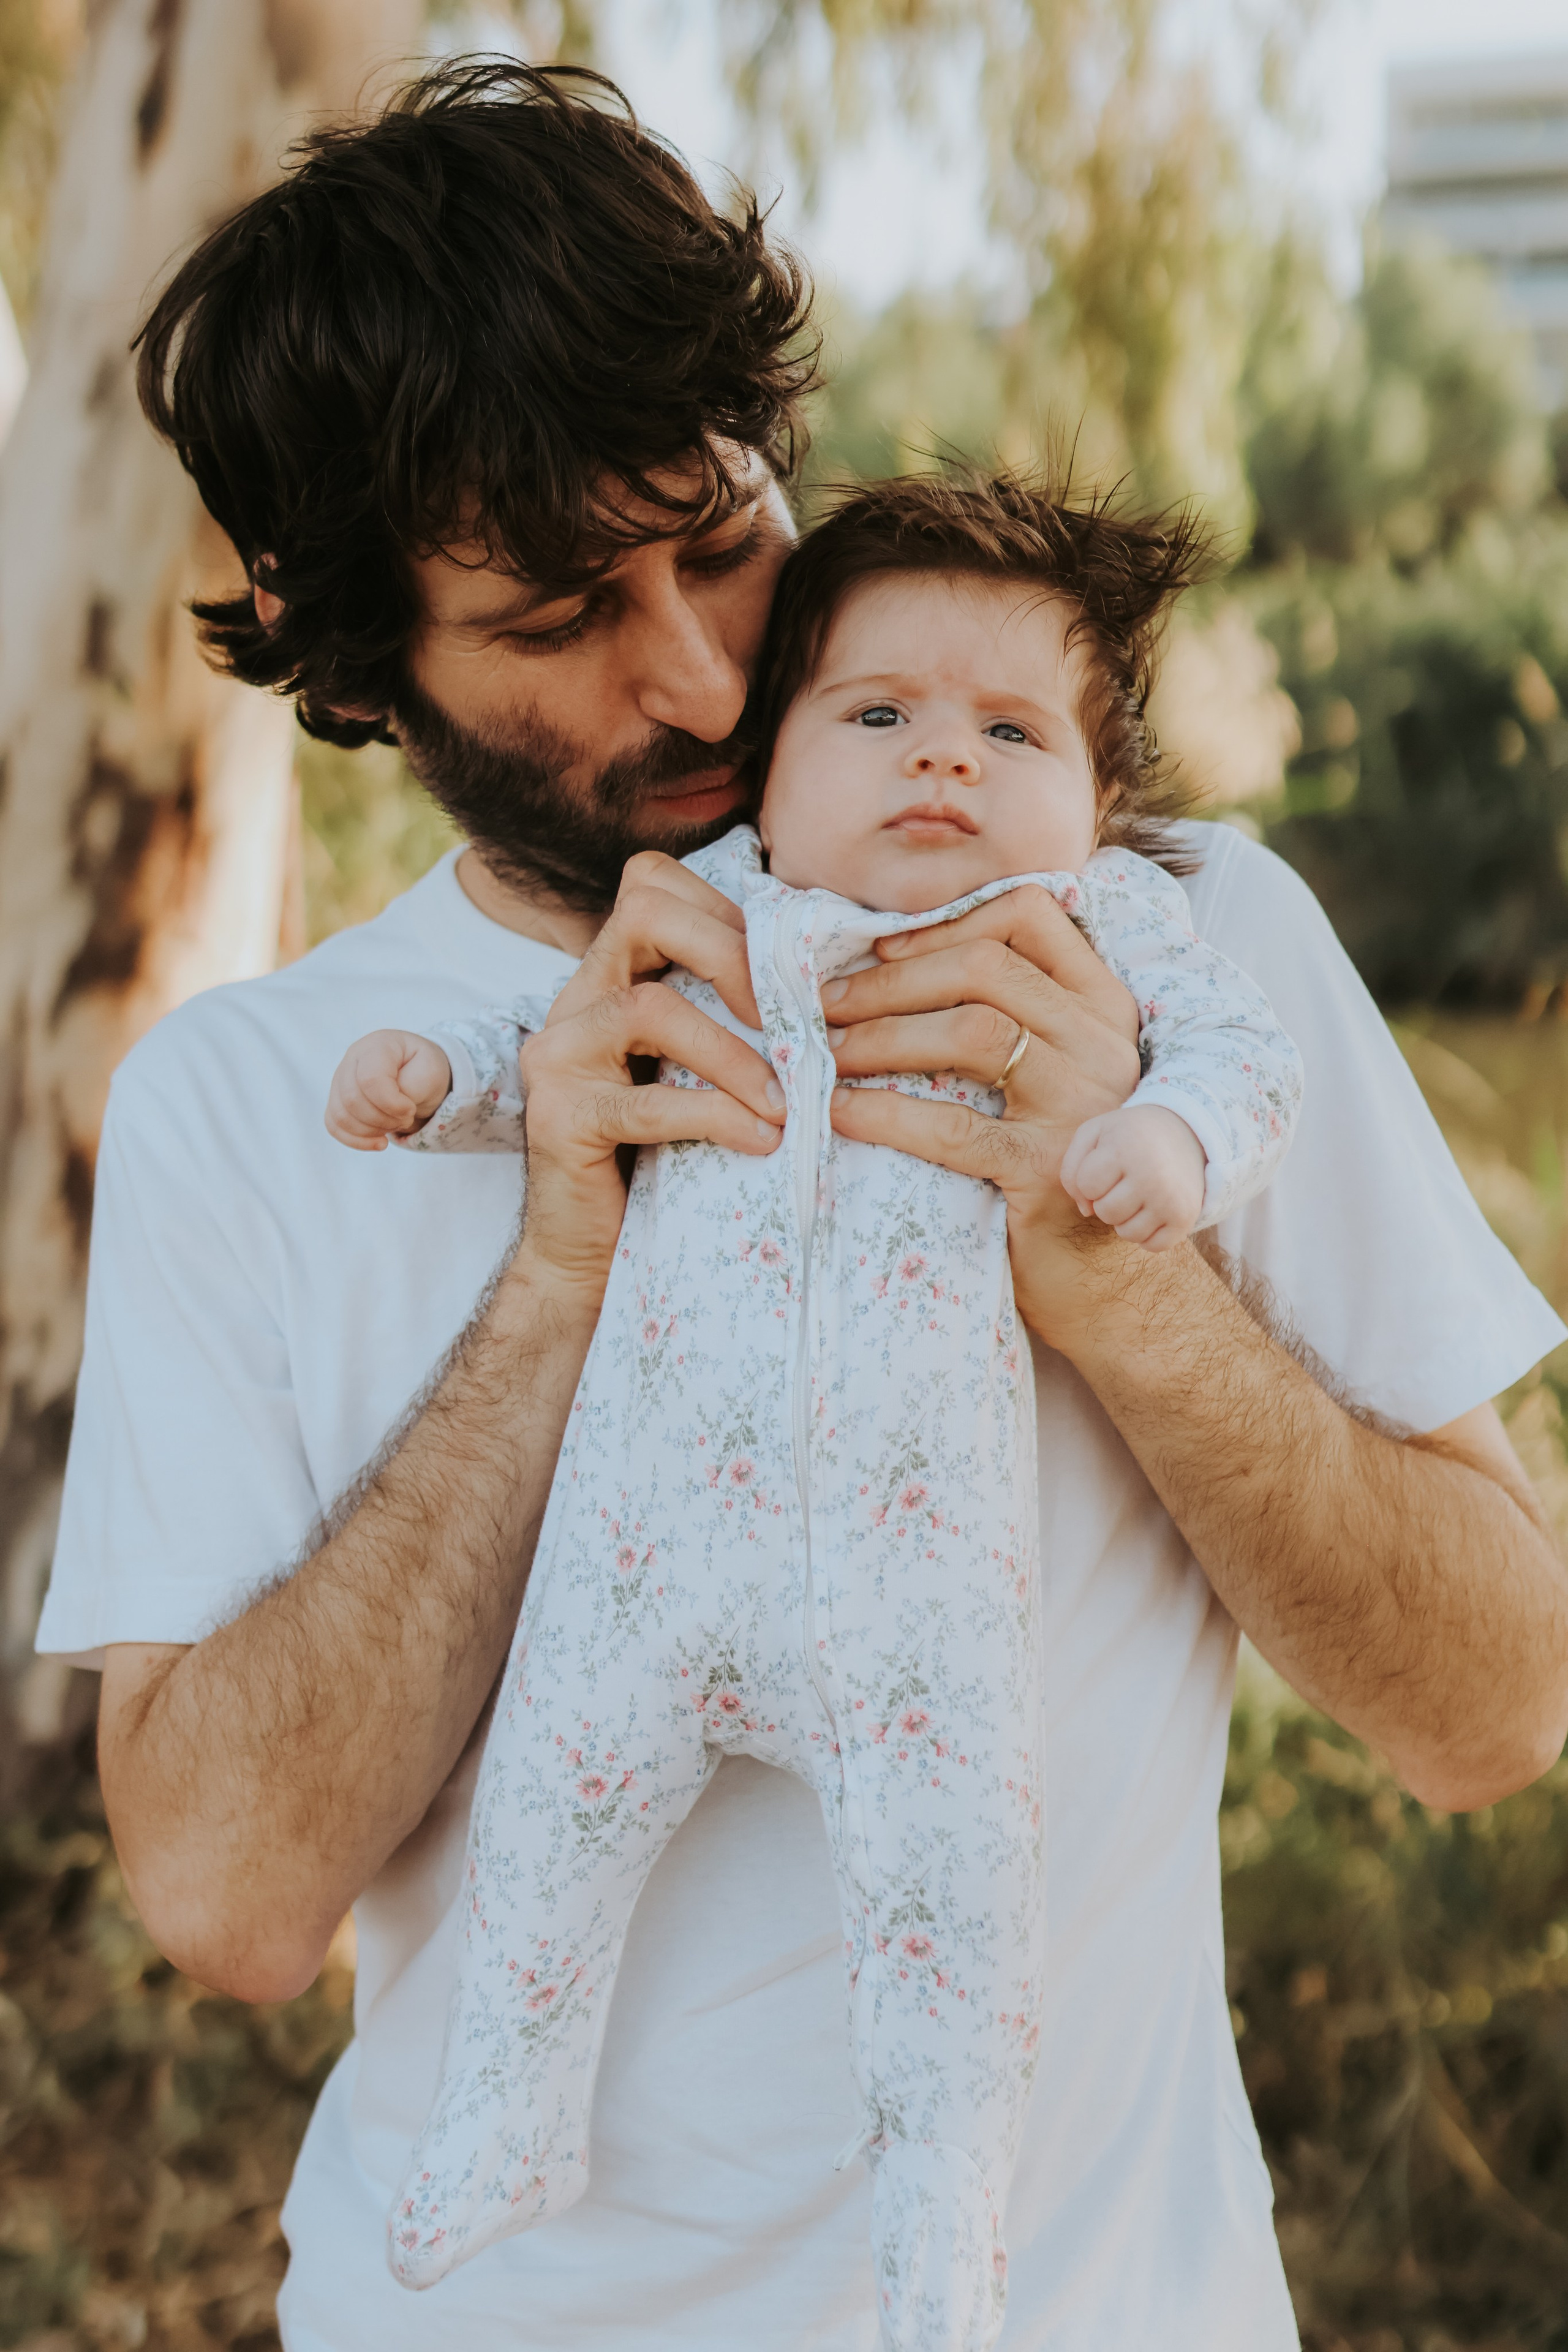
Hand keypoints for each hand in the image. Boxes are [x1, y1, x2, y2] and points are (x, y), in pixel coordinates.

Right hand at [327, 1030, 453, 1150]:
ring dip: (372, 1131)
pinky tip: (380, 1142)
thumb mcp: (431, 1071)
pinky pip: (335, 1126)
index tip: (411, 1109)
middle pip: (352, 1100)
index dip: (391, 1104)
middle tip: (405, 1118)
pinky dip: (357, 1140)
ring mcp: (340, 1080)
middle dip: (383, 1119)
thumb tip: (390, 1105)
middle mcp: (352, 1059)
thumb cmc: (424, 1069)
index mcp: (377, 1045)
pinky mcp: (337, 1101)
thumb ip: (412, 1085)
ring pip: (341, 1116)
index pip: (370, 1079)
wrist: (418, 1074)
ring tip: (394, 1124)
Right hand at [515, 852, 784, 1298]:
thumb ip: (732, 1017)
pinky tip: (760, 1141)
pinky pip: (647, 1104)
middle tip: (787, 1020)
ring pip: (648, 1008)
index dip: (726, 910)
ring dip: (734, 1055)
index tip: (783, 973)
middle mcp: (575, 1000)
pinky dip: (716, 1116)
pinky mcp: (558, 1118)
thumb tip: (830, 982)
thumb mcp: (702, 1070)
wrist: (590, 1254)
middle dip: (732, 955)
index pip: (653, 883)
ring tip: (784, 1103)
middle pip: (644, 909)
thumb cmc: (663, 1158)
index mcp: (611, 976)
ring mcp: (557, 1055)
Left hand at [822, 885, 1142, 1340]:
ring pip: (973, 1030)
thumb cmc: (1059, 1170)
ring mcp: (1083, 1106)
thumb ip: (1009, 1017)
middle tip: (823, 1001)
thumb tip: (889, 961)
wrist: (1111, 1286)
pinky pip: (953, 1127)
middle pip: (986, 966)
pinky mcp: (1049, 1172)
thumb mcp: (1050, 1078)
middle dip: (891, 978)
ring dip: (882, 1035)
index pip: (1032, 916)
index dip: (945, 920)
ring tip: (824, 1053)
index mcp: (1103, 1007)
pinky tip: (837, 1115)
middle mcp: (1104, 1044)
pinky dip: (885, 1114)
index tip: (878, 945)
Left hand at [1061, 1104, 1205, 1251]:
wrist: (1186, 1133)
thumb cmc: (1129, 1135)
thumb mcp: (1094, 1134)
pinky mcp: (1185, 1218)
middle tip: (1125, 1180)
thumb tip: (1086, 1211)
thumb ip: (1072, 1169)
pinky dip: (1147, 1234)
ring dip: (1126, 1218)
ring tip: (1139, 1194)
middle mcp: (1152, 1175)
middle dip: (1107, 1200)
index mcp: (1126, 1148)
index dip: (1090, 1179)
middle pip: (1105, 1212)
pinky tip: (1153, 1210)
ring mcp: (1171, 1199)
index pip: (1086, 1185)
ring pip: (1127, 1233)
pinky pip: (1151, 1246)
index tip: (1107, 1164)